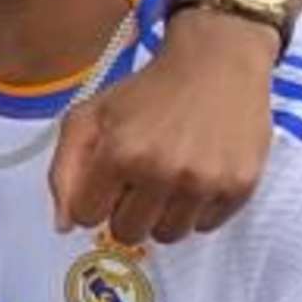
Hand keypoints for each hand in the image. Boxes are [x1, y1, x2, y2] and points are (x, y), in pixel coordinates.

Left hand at [50, 6, 271, 243]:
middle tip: (137, 181)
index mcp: (119, 153)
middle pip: (128, 233)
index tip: (107, 181)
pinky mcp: (238, 188)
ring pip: (168, 236)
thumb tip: (63, 226)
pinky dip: (196, 209)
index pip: (88, 216)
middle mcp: (162, 172)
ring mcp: (204, 183)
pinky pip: (206, 227)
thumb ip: (64, 170)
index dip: (94, 200)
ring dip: (161, 215)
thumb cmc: (144, 93)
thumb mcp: (88, 116)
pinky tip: (196, 175)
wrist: (214, 65)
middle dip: (125, 211)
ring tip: (167, 180)